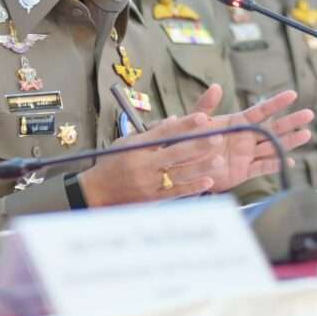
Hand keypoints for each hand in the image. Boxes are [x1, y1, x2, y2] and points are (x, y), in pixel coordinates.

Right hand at [78, 111, 226, 206]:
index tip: (202, 117)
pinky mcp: (152, 198)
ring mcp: (148, 182)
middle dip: (198, 144)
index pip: (164, 132)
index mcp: (137, 146)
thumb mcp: (127, 142)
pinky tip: (208, 181)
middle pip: (176, 152)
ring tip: (220, 160)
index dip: (184, 124)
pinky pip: (175, 192)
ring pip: (179, 173)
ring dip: (201, 166)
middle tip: (218, 136)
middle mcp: (143, 164)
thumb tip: (174, 120)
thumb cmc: (112, 163)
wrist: (96, 192)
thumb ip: (151, 132)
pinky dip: (193, 187)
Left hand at [193, 86, 313, 191]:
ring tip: (306, 134)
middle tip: (309, 114)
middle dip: (290, 121)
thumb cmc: (187, 140)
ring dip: (289, 142)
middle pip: (272, 128)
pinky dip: (275, 165)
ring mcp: (246, 154)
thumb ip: (205, 105)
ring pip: (272, 147)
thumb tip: (217, 86)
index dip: (276, 102)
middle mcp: (245, 137)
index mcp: (236, 122)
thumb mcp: (195, 120)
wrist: (182, 166)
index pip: (260, 110)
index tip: (292, 94)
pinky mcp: (243, 171)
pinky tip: (289, 162)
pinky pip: (262, 168)